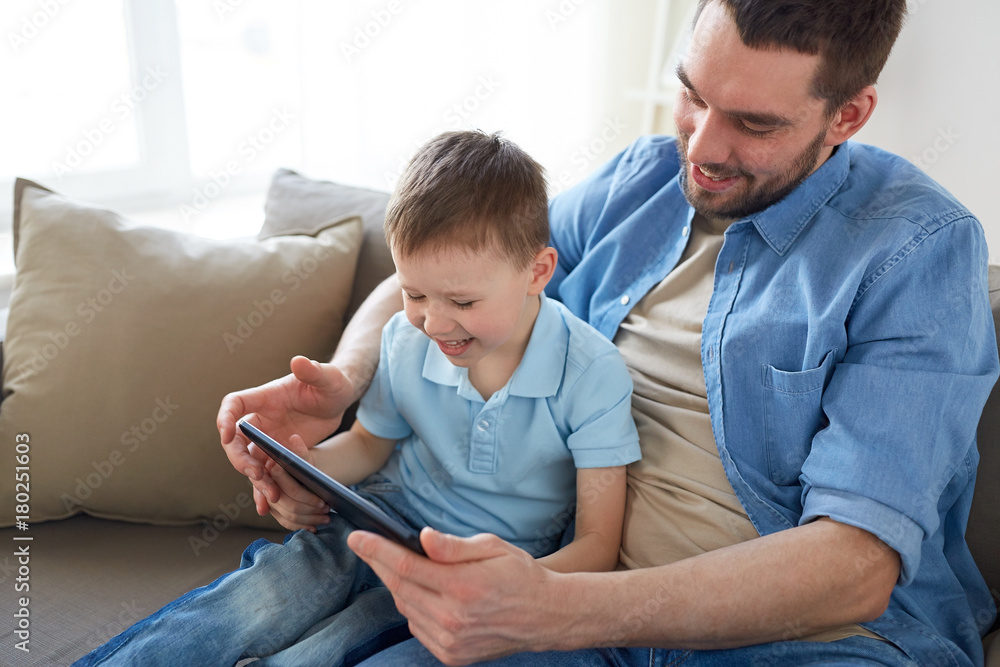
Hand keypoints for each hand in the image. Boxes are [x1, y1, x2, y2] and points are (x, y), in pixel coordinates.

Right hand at [218, 355, 355, 513]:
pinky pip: (265, 474)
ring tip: (271, 495)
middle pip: (236, 441)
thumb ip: (314, 371)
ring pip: (249, 462)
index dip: (225, 418)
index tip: (226, 434)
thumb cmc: (332, 383)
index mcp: (265, 398)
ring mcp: (267, 439)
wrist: (339, 401)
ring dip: (255, 479)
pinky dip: (264, 490)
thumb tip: (299, 361)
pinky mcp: (278, 455)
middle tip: (256, 474)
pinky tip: (268, 507)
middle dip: (241, 459)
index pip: (234, 405)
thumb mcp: (329, 377)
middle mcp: (260, 419)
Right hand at [257, 433, 331, 531]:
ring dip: (307, 517)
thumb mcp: (303, 454)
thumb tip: (294, 439)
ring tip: (326, 516)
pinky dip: (301, 526)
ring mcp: (267, 500)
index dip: (272, 488)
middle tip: (323, 505)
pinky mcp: (276, 511)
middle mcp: (261, 484)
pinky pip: (286, 522)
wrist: (304, 470)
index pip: (264, 480)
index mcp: (264, 467)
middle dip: (304, 503)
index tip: (290, 495)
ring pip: (285, 514)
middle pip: (280, 500)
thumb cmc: (303, 461)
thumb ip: (298, 449)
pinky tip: (315, 527)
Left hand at [348, 529, 560, 664]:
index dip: (376, 549)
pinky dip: (412, 607)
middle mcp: (452, 617)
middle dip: (378, 563)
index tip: (357, 537)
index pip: (405, 565)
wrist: (546, 616)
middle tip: (366, 545)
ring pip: (404, 607)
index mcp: (462, 586)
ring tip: (398, 565)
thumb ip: (453, 545)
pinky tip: (422, 592)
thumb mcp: (492, 547)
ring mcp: (450, 640)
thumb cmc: (521, 575)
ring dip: (396, 585)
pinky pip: (417, 626)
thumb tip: (421, 538)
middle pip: (398, 586)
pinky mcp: (450, 654)